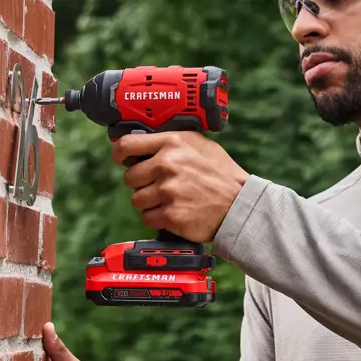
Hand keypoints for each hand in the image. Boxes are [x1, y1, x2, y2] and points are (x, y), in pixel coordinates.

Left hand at [109, 131, 248, 243]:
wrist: (240, 204)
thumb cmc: (220, 174)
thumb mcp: (198, 144)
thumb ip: (169, 142)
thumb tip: (141, 145)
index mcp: (172, 143)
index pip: (127, 145)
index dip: (120, 154)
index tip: (122, 159)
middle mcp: (167, 165)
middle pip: (130, 177)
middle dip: (142, 183)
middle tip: (161, 186)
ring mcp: (168, 191)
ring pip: (137, 200)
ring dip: (150, 202)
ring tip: (171, 199)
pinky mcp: (170, 215)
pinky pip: (147, 218)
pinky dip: (157, 218)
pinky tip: (175, 212)